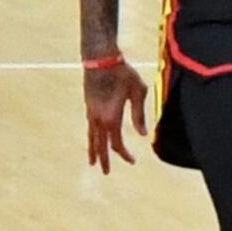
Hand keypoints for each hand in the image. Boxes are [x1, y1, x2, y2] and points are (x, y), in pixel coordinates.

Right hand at [84, 51, 148, 170]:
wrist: (100, 57)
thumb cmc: (122, 73)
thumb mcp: (137, 92)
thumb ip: (139, 115)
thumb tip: (143, 134)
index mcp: (112, 116)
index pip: (117, 143)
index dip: (124, 154)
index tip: (132, 161)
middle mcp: (99, 117)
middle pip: (101, 144)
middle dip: (104, 159)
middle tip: (106, 172)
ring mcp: (91, 111)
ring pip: (92, 136)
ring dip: (93, 150)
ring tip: (92, 162)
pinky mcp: (88, 105)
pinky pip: (90, 127)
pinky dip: (91, 137)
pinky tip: (93, 139)